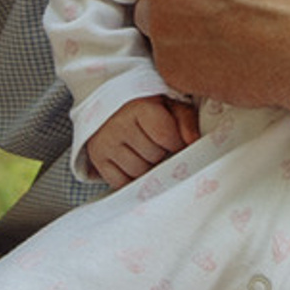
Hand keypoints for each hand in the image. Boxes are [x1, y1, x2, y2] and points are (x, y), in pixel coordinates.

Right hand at [84, 94, 200, 185]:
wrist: (115, 109)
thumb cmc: (150, 110)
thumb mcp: (171, 106)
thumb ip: (186, 121)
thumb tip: (193, 142)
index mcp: (138, 107)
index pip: (165, 137)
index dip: (177, 144)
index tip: (177, 142)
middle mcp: (118, 125)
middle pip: (153, 157)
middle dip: (161, 154)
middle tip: (159, 146)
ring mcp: (104, 143)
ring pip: (138, 172)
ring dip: (148, 167)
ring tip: (147, 153)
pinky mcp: (96, 159)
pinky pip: (121, 182)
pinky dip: (132, 179)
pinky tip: (135, 163)